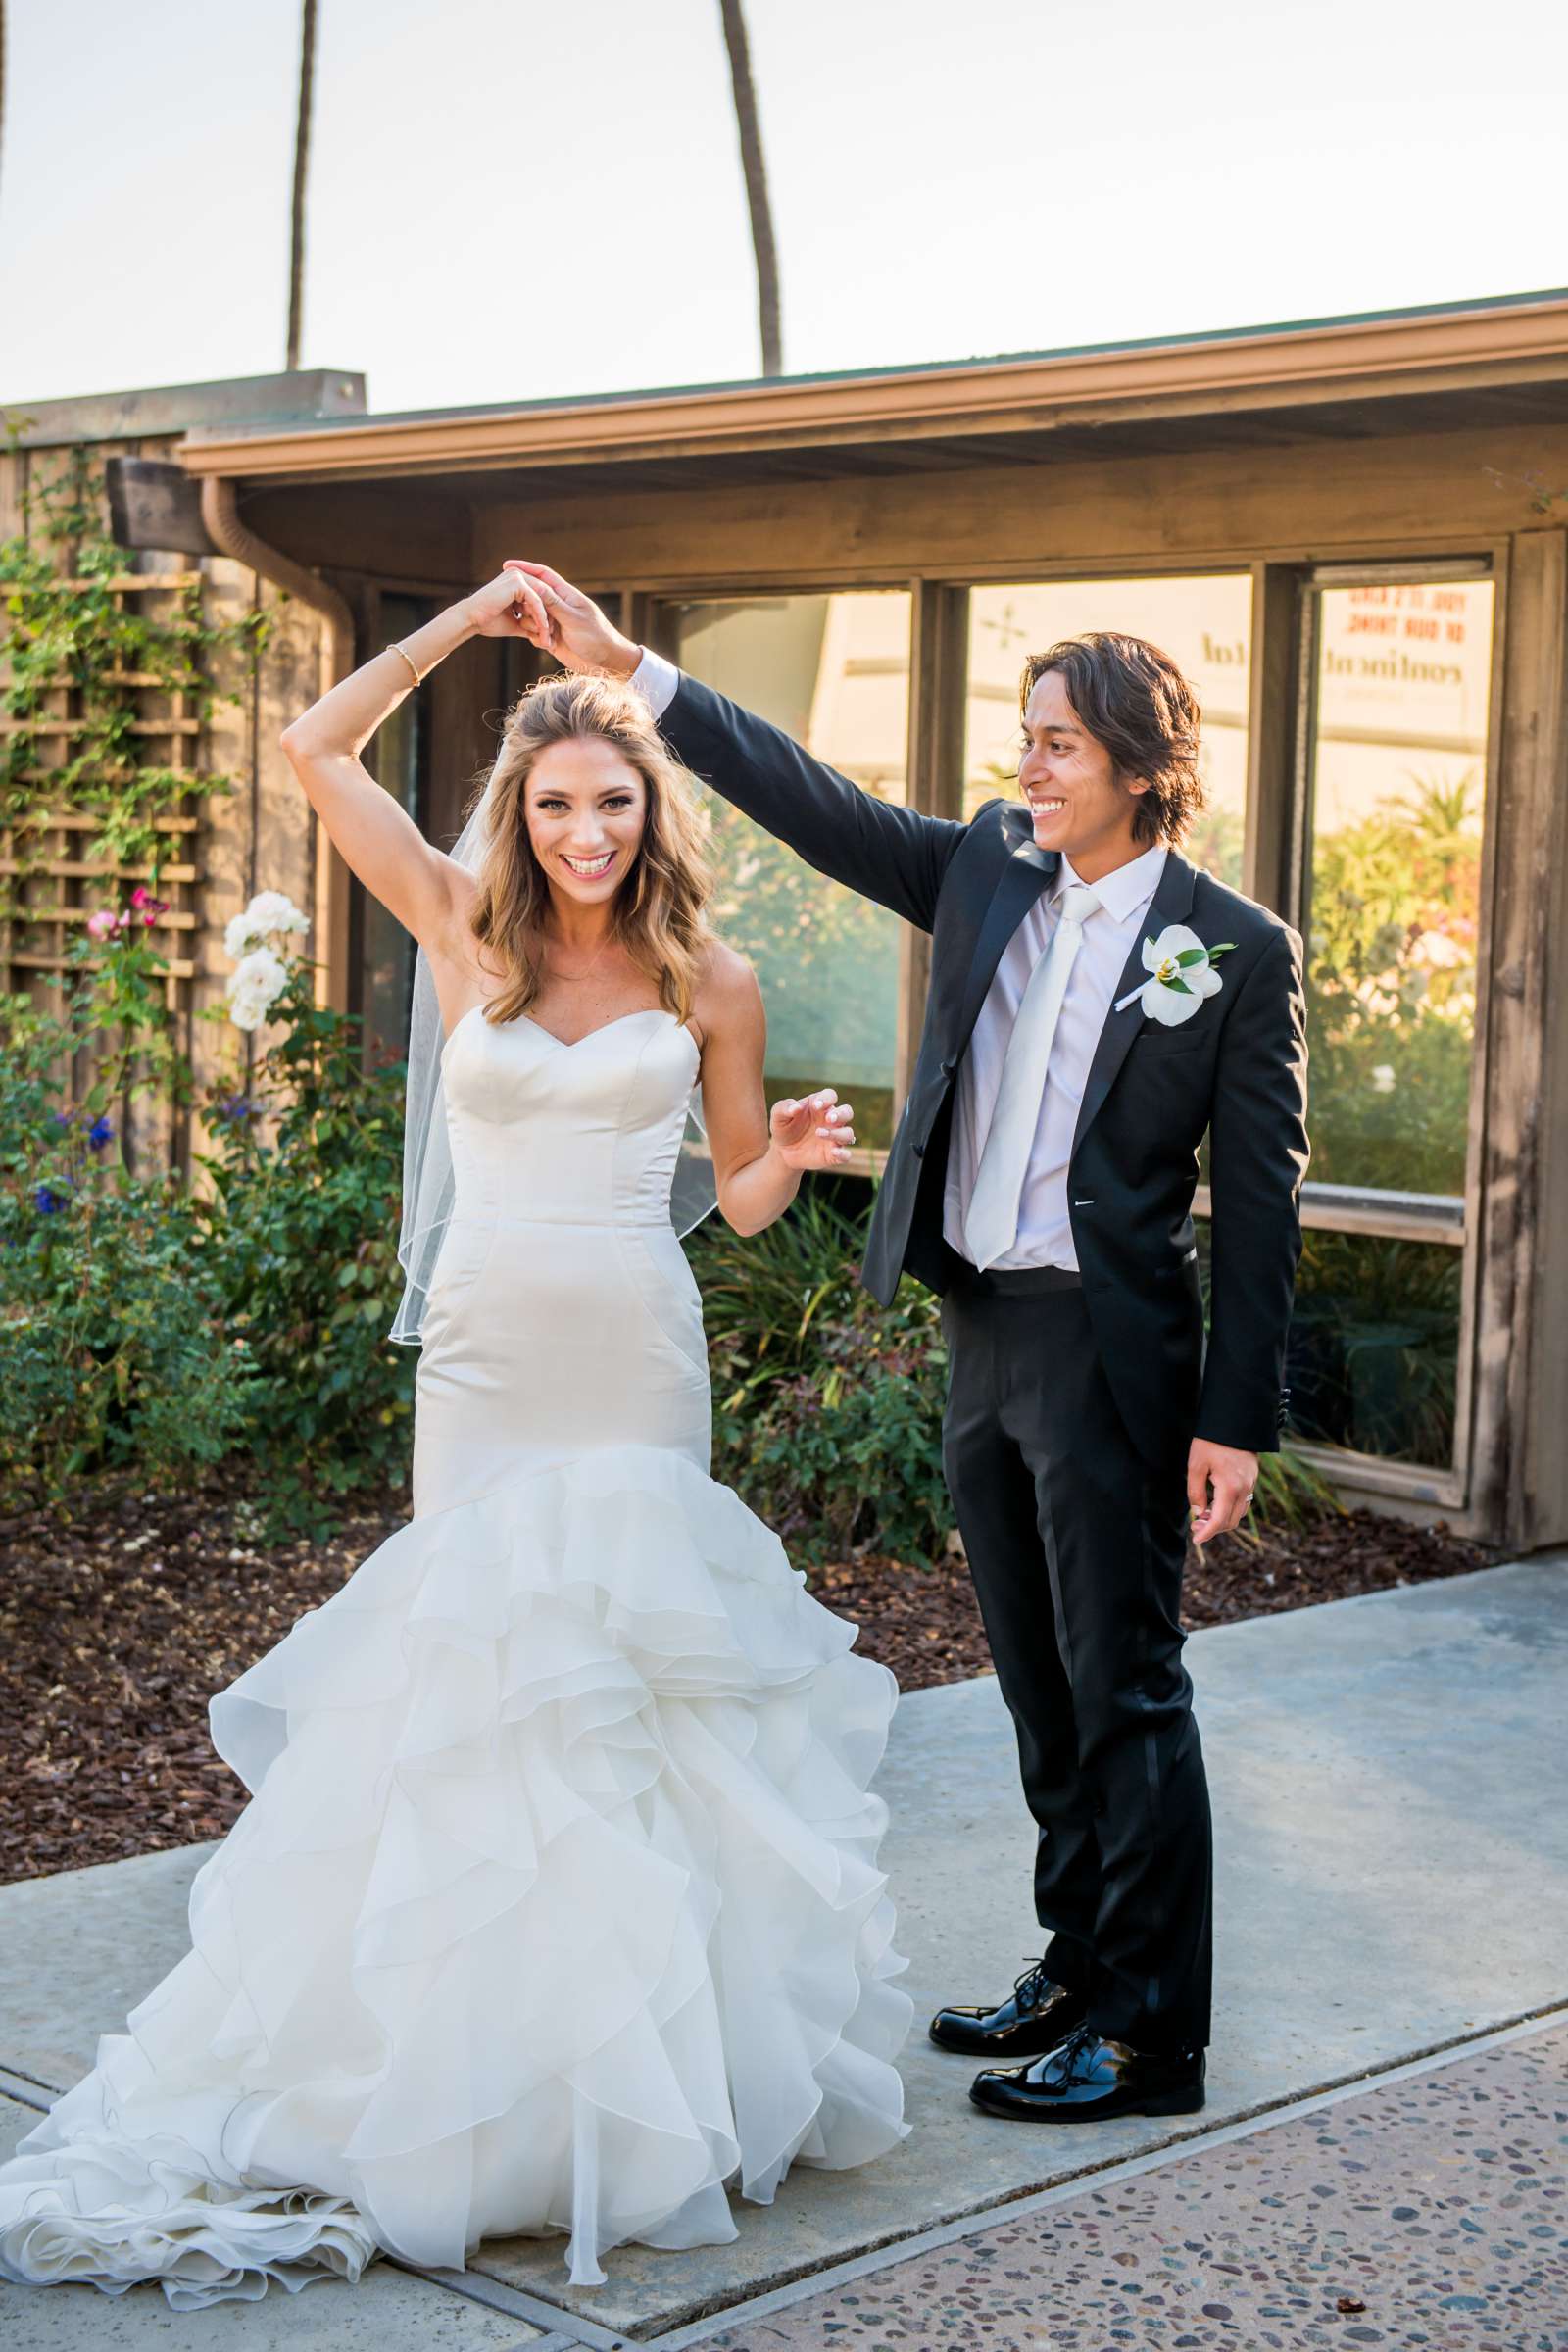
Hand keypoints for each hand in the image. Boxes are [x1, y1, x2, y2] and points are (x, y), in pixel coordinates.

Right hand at [464, 568, 551, 640]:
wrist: (471, 620)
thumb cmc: (489, 622)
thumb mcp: (516, 623)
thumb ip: (529, 623)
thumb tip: (542, 633)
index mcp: (518, 581)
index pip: (540, 597)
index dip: (547, 616)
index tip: (550, 635)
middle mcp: (518, 574)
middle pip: (543, 597)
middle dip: (549, 619)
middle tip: (550, 639)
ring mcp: (518, 576)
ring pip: (542, 599)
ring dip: (546, 620)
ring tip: (547, 638)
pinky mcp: (517, 581)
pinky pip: (535, 600)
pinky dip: (540, 616)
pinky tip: (542, 630)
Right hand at [500, 560, 641, 679]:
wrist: (606, 662)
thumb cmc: (597, 638)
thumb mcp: (574, 619)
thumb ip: (554, 603)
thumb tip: (536, 585)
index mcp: (567, 595)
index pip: (543, 575)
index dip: (525, 567)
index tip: (506, 565)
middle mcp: (559, 606)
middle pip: (532, 596)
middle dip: (525, 606)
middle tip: (522, 615)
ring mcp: (555, 621)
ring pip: (530, 616)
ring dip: (531, 626)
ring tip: (544, 637)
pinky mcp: (553, 638)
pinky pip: (535, 633)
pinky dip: (536, 638)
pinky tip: (544, 644)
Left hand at [770, 1089, 854, 1172]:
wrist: (783, 1151)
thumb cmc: (783, 1127)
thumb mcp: (778, 1116)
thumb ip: (784, 1108)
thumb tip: (796, 1107)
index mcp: (819, 1105)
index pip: (830, 1096)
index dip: (826, 1099)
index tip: (816, 1106)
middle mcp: (831, 1120)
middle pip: (847, 1112)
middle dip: (841, 1114)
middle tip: (829, 1119)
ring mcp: (834, 1137)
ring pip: (848, 1133)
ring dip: (837, 1133)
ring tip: (819, 1133)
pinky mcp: (833, 1154)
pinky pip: (845, 1155)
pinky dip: (843, 1154)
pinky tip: (835, 1153)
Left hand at [1187, 1439, 1257, 1545]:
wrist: (1234, 1421)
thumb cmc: (1211, 1441)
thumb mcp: (1195, 1465)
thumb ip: (1195, 1492)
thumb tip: (1198, 1513)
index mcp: (1230, 1487)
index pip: (1218, 1520)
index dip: (1206, 1533)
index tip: (1195, 1540)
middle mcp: (1245, 1489)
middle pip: (1230, 1521)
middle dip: (1212, 1529)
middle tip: (1194, 1527)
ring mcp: (1251, 1484)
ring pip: (1238, 1514)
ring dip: (1221, 1520)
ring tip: (1202, 1516)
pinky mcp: (1252, 1478)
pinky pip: (1243, 1502)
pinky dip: (1229, 1509)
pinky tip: (1214, 1504)